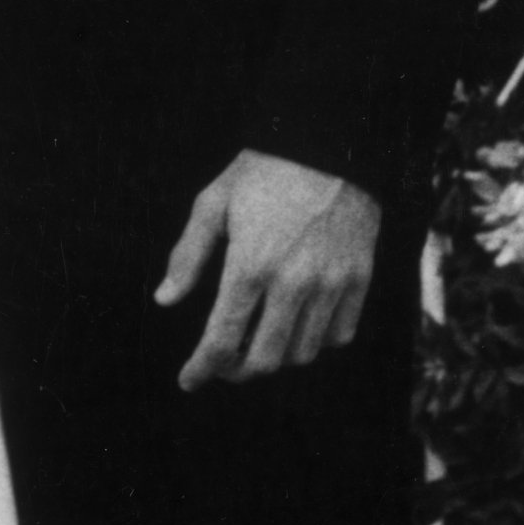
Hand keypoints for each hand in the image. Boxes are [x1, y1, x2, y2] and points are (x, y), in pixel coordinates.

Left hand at [158, 151, 380, 388]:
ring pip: (302, 353)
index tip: (190, 380)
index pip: (222, 340)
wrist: (331, 144)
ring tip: (258, 343)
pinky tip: (297, 327)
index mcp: (250, 265)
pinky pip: (339, 334)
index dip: (202, 369)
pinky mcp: (359, 278)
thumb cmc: (264, 171)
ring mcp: (331, 284)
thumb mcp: (214, 202)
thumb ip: (189, 255)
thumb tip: (165, 299)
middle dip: (237, 372)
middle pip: (265, 360)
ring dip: (275, 358)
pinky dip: (316, 342)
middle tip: (223, 365)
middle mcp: (293, 283)